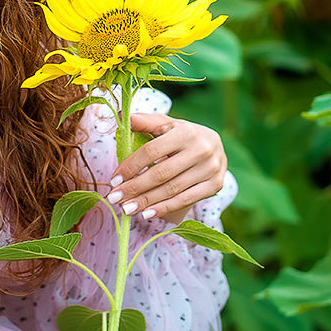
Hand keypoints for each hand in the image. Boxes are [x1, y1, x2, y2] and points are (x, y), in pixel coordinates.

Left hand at [105, 113, 226, 223]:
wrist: (215, 146)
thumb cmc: (182, 134)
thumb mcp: (165, 124)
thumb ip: (144, 121)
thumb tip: (122, 118)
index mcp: (185, 132)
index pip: (152, 151)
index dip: (131, 165)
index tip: (114, 179)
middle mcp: (201, 150)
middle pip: (161, 173)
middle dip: (135, 187)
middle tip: (114, 198)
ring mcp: (210, 168)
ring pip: (172, 189)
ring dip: (146, 201)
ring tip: (126, 209)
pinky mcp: (215, 185)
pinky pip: (185, 200)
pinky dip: (164, 208)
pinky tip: (146, 213)